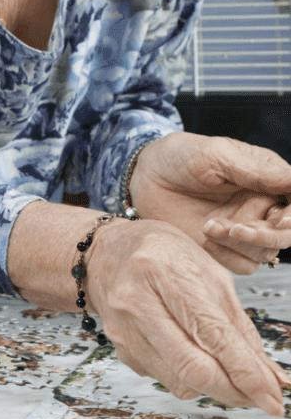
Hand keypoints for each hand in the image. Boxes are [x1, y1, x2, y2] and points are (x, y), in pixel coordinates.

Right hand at [86, 216, 290, 415]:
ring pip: (180, 382)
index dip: (246, 373)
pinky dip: (188, 377)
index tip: (272, 398)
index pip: (212, 334)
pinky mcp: (120, 348)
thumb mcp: (209, 272)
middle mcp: (135, 301)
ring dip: (214, 388)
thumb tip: (270, 377)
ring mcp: (123, 327)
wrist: (106, 252)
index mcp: (162, 270)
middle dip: (235, 392)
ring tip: (228, 372)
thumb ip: (239, 325)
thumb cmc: (161, 254)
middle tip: (259, 397)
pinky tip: (192, 355)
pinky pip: (164, 377)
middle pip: (192, 368)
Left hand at [129, 132, 290, 272]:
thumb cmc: (178, 156)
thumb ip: (258, 170)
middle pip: (284, 235)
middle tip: (239, 228)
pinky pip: (241, 264)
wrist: (143, 176)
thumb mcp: (216, 155)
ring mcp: (241, 228)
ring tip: (208, 226)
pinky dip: (225, 254)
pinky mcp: (222, 247)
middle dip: (267, 236)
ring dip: (239, 243)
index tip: (281, 221)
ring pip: (263, 252)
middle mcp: (258, 207)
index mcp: (266, 180)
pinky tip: (203, 235)